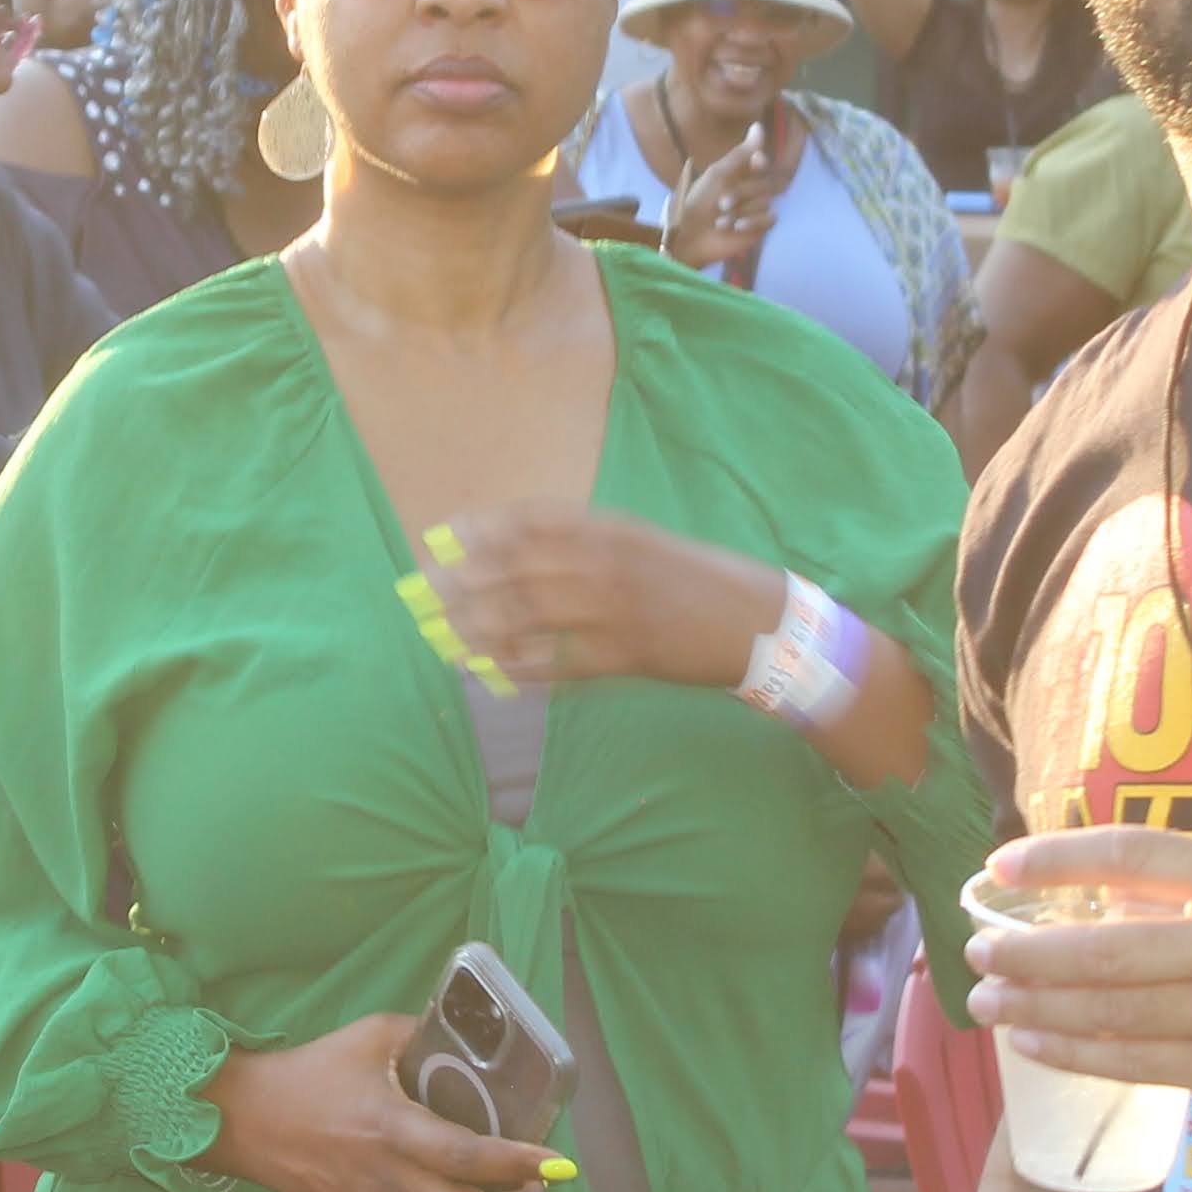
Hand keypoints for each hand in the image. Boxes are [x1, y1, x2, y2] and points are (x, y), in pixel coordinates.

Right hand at [202, 1011, 554, 1191]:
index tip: (557, 1161)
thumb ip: (426, 1035)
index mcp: (391, 1129)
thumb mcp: (370, 1036)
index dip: (521, 1164)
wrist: (250, 1122)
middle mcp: (388, 1183)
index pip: (469, 1160)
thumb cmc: (312, 1074)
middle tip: (538, 1185)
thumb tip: (477, 1037)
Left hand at [417, 502, 780, 692]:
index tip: (449, 532)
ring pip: (534, 615)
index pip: (537, 519)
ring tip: (448, 634)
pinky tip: (495, 673)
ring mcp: (619, 610)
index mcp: (617, 529)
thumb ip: (597, 543)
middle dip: (470, 579)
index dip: (488, 526)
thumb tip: (533, 548)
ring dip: (484, 626)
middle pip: (523, 566)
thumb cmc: (702, 580)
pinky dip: (525, 668)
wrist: (762, 622)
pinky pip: (563, 662)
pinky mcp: (629, 655)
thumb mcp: (650, 543)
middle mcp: (612, 562)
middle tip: (429, 590)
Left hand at [663, 117, 782, 272]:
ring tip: (720, 222)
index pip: (760, 162)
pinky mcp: (759, 228)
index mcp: (738, 174)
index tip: (756, 163)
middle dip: (741, 194)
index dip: (759, 162)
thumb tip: (759, 124)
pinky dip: (753, 222)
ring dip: (741, 211)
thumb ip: (741, 153)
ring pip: (764, 202)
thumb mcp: (717, 175)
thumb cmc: (696, 204)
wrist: (688, 237)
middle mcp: (749, 189)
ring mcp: (755, 209)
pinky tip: (737, 227)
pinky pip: (769, 219)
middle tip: (721, 204)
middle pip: (763, 184)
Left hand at [960, 825, 1191, 1131]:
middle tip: (976, 951)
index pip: (1134, 857)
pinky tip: (1040, 1043)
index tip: (1001, 865)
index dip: (1060, 859)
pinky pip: (1143, 1066)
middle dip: (1028, 952)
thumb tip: (1095, 894)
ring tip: (988, 1002)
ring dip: (1039, 1008)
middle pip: (1107, 948)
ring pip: (1114, 1015)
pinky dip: (1081, 1053)